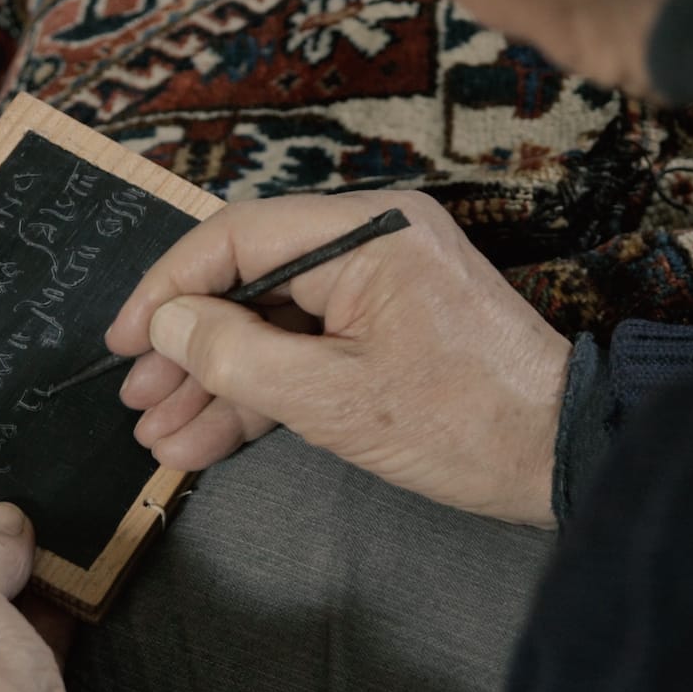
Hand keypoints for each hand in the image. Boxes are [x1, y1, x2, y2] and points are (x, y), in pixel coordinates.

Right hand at [107, 192, 570, 527]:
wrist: (567, 459)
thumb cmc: (466, 423)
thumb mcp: (332, 396)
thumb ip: (235, 355)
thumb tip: (165, 325)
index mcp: (364, 233)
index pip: (236, 237)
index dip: (168, 287)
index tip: (125, 340)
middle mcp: (369, 243)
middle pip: (248, 282)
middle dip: (188, 347)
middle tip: (139, 399)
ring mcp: (378, 287)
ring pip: (272, 324)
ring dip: (216, 380)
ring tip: (160, 433)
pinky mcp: (386, 329)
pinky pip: (308, 349)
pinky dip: (262, 392)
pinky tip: (206, 439)